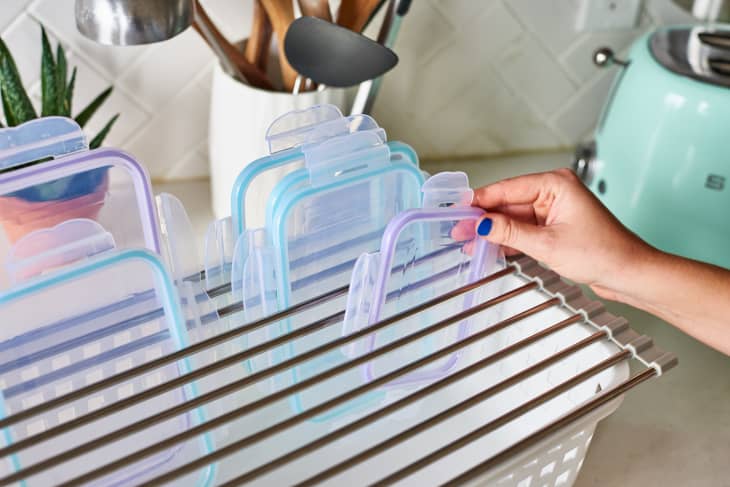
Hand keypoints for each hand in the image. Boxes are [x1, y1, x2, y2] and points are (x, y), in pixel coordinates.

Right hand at [452, 168, 656, 300]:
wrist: (629, 273)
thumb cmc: (602, 253)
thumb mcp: (547, 244)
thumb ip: (510, 233)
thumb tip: (482, 225)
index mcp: (555, 184)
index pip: (507, 188)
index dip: (480, 201)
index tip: (458, 210)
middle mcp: (553, 192)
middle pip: (507, 202)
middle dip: (483, 219)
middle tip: (458, 230)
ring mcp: (553, 209)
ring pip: (513, 218)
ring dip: (493, 231)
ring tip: (468, 242)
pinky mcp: (554, 226)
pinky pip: (523, 229)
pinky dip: (507, 239)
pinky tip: (489, 248)